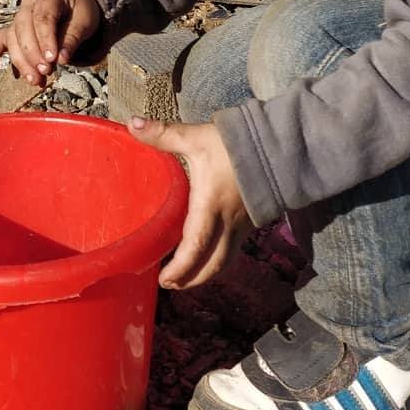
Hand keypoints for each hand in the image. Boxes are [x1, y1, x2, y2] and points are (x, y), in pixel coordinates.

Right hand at [0, 0, 102, 80]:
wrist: (75, 5)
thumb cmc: (80, 11)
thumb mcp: (85, 21)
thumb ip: (73, 38)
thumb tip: (62, 59)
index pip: (42, 16)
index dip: (46, 39)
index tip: (53, 59)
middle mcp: (29, 3)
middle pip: (22, 27)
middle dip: (33, 53)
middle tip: (46, 71)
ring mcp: (19, 15)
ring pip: (11, 37)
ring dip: (21, 61)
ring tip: (35, 79)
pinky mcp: (13, 28)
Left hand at [127, 118, 251, 288]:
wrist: (278, 145)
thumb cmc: (234, 143)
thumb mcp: (196, 137)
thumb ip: (164, 134)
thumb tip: (131, 124)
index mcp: (210, 206)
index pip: (195, 247)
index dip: (180, 269)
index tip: (164, 280)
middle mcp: (228, 222)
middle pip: (211, 265)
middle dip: (191, 280)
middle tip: (170, 286)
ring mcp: (242, 225)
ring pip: (224, 261)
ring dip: (205, 273)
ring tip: (186, 278)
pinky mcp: (251, 222)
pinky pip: (232, 249)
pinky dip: (217, 259)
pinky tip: (207, 255)